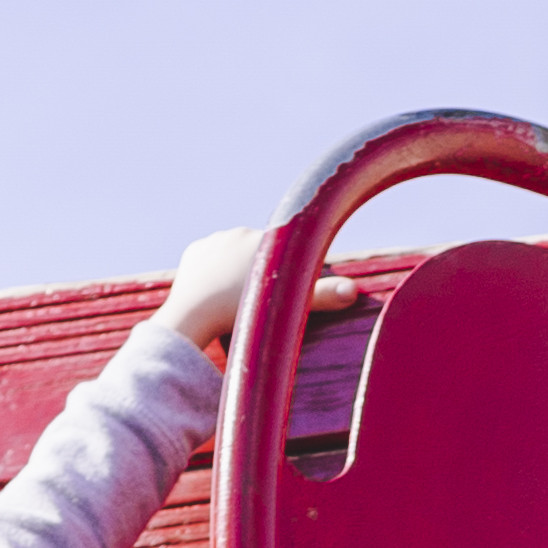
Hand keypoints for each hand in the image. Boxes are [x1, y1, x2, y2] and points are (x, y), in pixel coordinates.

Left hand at [158, 222, 365, 355]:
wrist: (194, 314)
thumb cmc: (243, 312)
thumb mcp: (287, 306)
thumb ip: (321, 297)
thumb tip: (354, 291)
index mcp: (263, 239)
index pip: (283, 255)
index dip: (285, 274)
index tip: (282, 295)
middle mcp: (238, 233)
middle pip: (257, 254)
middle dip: (260, 275)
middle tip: (261, 305)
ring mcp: (213, 242)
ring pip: (231, 257)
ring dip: (235, 275)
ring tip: (237, 303)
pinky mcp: (193, 254)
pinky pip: (207, 262)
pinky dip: (212, 276)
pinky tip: (214, 295)